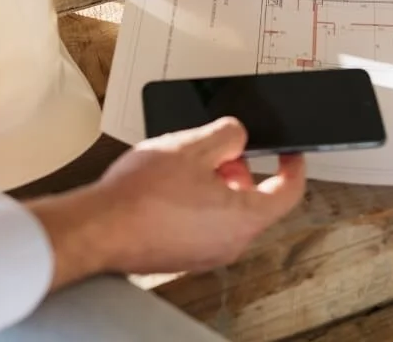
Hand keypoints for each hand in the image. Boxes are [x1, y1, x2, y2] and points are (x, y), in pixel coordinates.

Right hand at [27, 118, 305, 289]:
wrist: (98, 228)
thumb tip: (237, 136)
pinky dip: (196, 203)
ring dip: (216, 185)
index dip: (293, 166)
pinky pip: (202, 226)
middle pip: (253, 202)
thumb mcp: (191, 145)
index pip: (288, 192)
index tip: (291, 153)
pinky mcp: (181, 257)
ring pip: (226, 213)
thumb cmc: (140, 195)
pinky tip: (167, 187)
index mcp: (243, 217)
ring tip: (184, 165)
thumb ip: (227, 135)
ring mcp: (204, 255)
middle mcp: (230, 243)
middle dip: (240, 170)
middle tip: (217, 150)